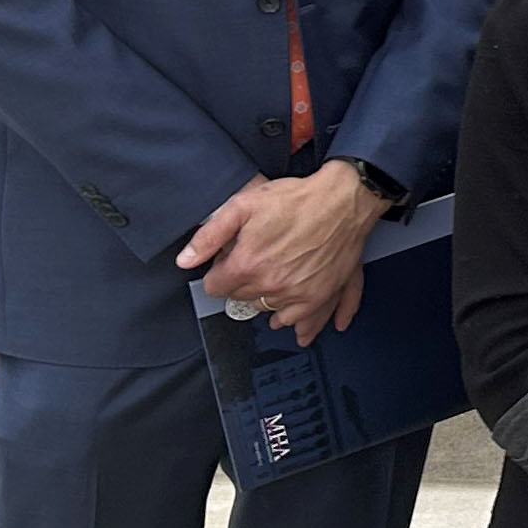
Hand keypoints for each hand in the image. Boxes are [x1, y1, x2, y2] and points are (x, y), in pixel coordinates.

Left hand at [181, 165, 382, 344]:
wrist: (342, 201)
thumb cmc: (296, 200)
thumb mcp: (242, 205)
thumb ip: (209, 236)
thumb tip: (184, 260)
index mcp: (247, 266)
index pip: (216, 287)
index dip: (219, 271)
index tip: (228, 261)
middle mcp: (271, 286)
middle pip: (242, 299)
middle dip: (242, 283)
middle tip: (254, 262)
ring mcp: (297, 294)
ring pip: (270, 310)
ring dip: (267, 300)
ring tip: (272, 284)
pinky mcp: (321, 295)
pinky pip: (305, 320)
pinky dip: (301, 324)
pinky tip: (296, 327)